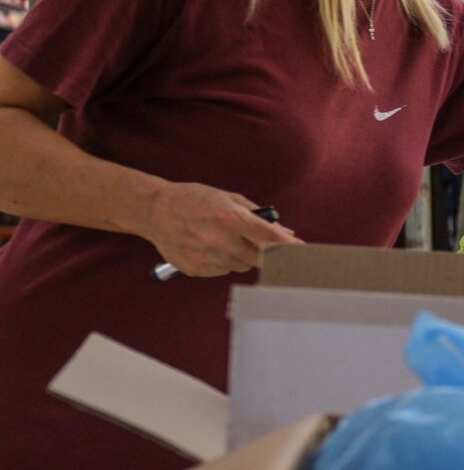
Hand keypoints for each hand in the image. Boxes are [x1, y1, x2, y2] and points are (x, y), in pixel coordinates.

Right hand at [141, 183, 301, 276]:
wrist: (155, 211)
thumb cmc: (195, 200)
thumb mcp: (228, 198)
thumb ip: (258, 216)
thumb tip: (284, 232)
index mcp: (230, 218)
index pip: (269, 237)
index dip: (288, 247)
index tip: (302, 253)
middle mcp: (219, 240)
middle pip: (259, 258)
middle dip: (266, 253)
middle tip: (264, 244)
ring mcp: (206, 257)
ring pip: (242, 266)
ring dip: (243, 256)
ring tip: (226, 239)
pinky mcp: (196, 269)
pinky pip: (223, 270)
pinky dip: (224, 261)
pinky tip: (210, 247)